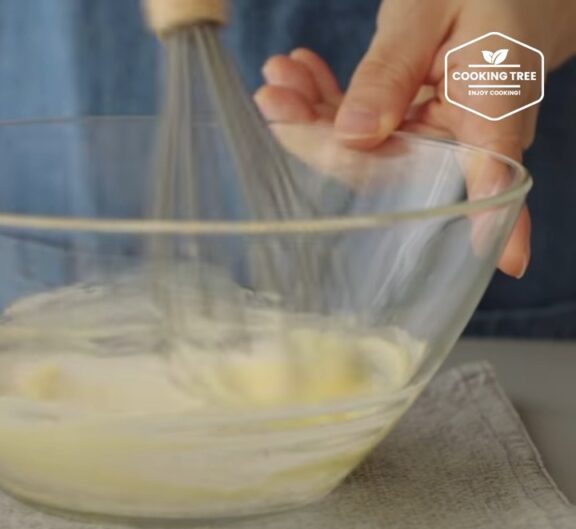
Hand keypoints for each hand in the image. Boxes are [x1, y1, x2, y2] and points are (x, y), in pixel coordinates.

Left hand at [255, 0, 575, 278]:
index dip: (481, 226)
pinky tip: (300, 72)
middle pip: (391, 167)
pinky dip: (327, 102)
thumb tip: (354, 137)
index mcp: (495, 108)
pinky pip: (367, 125)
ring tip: (278, 74)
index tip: (488, 264)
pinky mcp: (415, 119)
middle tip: (274, 97)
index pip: (488, 182)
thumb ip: (392, 72)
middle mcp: (469, 134)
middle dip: (321, 140)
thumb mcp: (432, 10)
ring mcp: (440, 131)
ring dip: (313, 116)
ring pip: (368, 148)